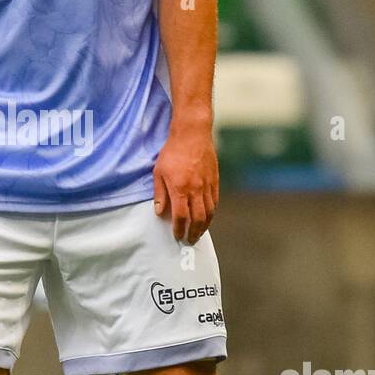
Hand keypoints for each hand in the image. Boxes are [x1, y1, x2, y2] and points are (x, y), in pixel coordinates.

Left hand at [152, 124, 218, 244]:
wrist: (192, 134)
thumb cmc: (172, 152)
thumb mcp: (159, 172)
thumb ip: (160, 194)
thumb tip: (160, 213)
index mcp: (181, 189)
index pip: (181, 217)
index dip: (179, 229)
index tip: (177, 236)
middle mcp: (196, 190)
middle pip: (198, 219)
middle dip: (193, 233)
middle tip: (189, 241)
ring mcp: (207, 185)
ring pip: (209, 212)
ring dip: (204, 226)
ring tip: (199, 233)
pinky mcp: (215, 180)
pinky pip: (215, 202)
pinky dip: (211, 213)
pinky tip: (207, 218)